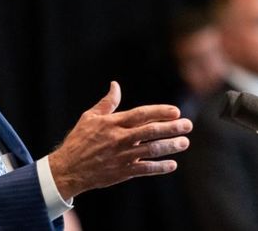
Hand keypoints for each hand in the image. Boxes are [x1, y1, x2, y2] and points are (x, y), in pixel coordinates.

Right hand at [49, 81, 191, 198]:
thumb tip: (115, 85)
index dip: (159, 112)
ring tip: (184, 142)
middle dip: (171, 128)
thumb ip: (107, 103)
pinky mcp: (123, 171)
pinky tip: (172, 164)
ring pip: (152, 150)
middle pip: (151, 131)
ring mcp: (123, 156)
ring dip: (170, 146)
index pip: (140, 115)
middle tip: (188, 125)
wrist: (69, 168)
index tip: (175, 111)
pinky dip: (160, 167)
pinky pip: (146, 169)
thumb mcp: (90, 117)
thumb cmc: (79, 140)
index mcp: (112, 123)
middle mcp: (119, 139)